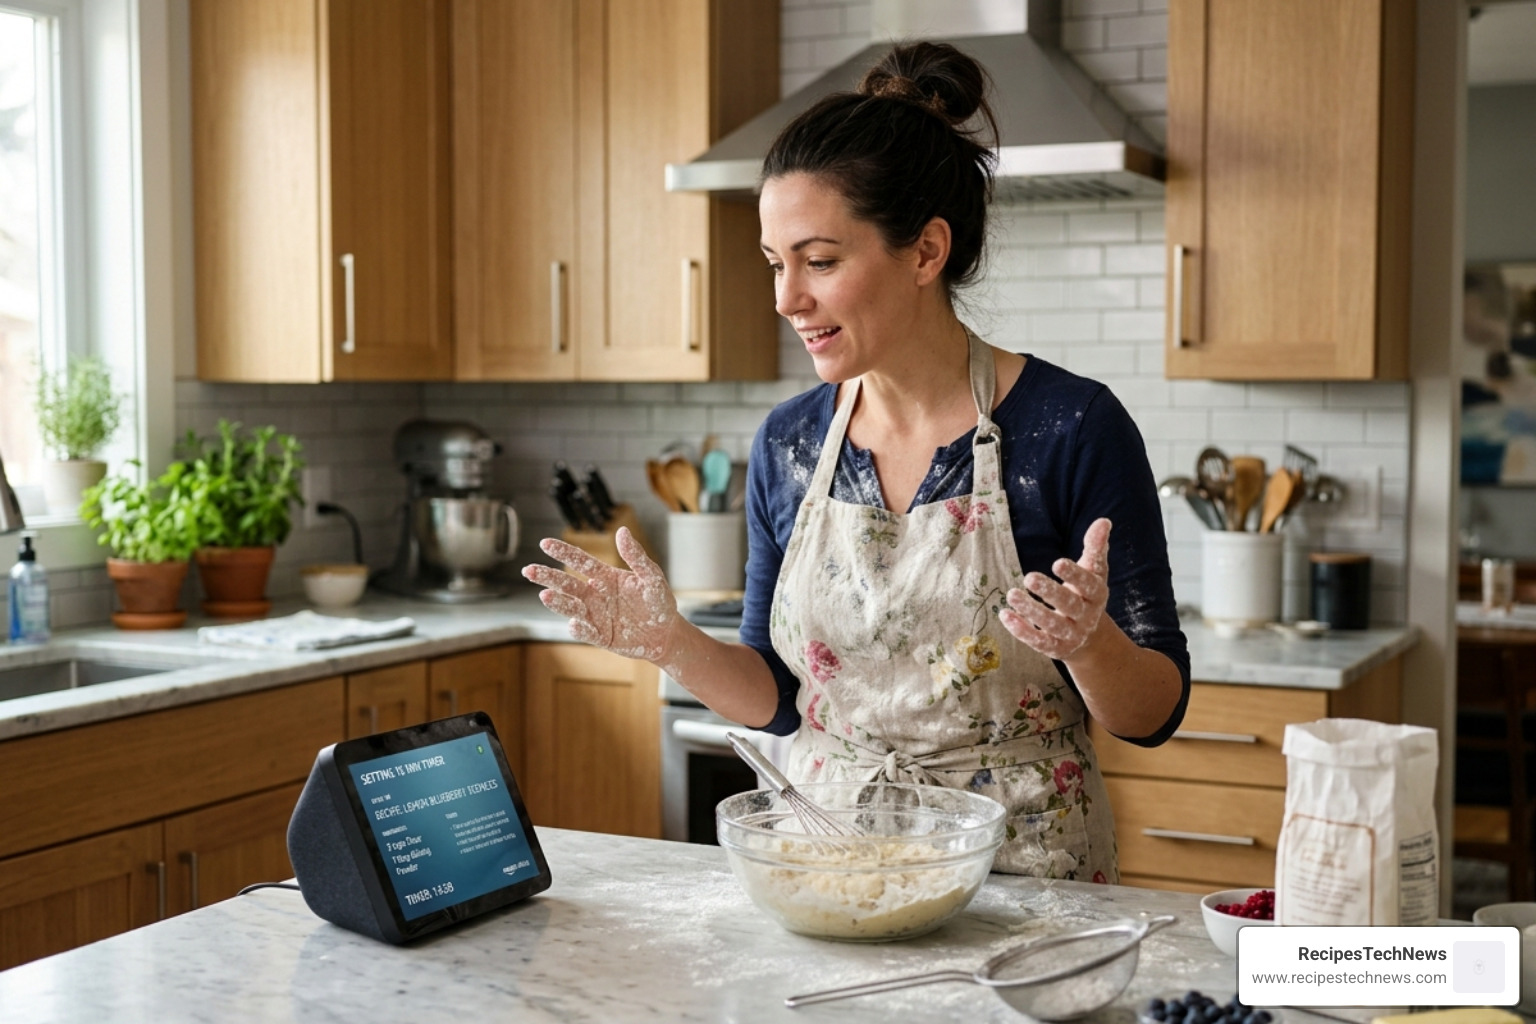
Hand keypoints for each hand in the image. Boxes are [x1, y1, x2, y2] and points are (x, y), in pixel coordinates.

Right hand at [521, 527, 679, 660]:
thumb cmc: (659, 602)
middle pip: (567, 584)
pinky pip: (586, 632)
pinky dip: (579, 629)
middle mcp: (595, 595)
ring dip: (558, 602)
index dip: (563, 552)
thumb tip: (622, 531)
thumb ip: (636, 557)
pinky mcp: (601, 636)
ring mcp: (596, 616)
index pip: (580, 561)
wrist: (666, 633)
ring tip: (545, 595)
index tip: (545, 543)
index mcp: (605, 577)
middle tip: (528, 570)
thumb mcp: (651, 577)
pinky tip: (574, 623)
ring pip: (571, 607)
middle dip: (548, 576)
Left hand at [999, 518, 1110, 660]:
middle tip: (1029, 577)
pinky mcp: (1054, 648)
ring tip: (1012, 594)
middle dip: (1050, 592)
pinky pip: (1038, 641)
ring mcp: (1071, 635)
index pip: (1089, 585)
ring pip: (1052, 625)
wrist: (1090, 640)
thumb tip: (1103, 521)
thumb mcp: (1093, 572)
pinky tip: (1005, 615)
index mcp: (1097, 595)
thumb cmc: (1086, 595)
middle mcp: (1086, 617)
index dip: (1075, 575)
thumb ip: (1095, 547)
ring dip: (1031, 611)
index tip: (1057, 562)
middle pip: (1069, 606)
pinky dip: (1021, 630)